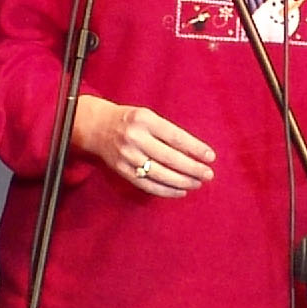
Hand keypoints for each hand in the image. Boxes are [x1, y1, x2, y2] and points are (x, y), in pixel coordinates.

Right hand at [72, 95, 215, 197]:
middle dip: (192, 168)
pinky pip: (147, 184)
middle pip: (170, 157)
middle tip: (208, 174)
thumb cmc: (129, 120)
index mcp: (144, 119)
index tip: (211, 157)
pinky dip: (166, 190)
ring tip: (197, 183)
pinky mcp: (122, 170)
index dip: (195, 148)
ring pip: (160, 174)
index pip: (175, 137)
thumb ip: (167, 132)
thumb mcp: (147, 116)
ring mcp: (127, 156)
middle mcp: (135, 137)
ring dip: (182, 181)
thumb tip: (195, 152)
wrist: (96, 127)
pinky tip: (180, 191)